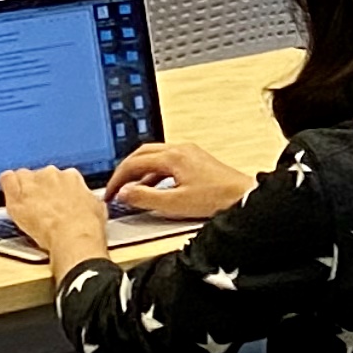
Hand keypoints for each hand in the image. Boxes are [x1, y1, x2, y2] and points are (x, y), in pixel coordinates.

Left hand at [0, 164, 112, 267]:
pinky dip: (7, 184)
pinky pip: (6, 179)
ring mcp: (33, 184)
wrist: (73, 236)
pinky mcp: (18, 196)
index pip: (59, 176)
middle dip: (39, 188)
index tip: (54, 200)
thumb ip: (85, 199)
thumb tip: (86, 204)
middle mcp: (52, 175)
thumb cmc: (86, 226)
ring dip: (22, 186)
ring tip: (24, 202)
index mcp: (72, 177)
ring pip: (22, 176)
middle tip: (40, 206)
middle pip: (39, 175)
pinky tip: (8, 192)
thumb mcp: (95, 207)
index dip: (55, 189)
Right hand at [104, 141, 251, 220]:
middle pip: (142, 153)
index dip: (117, 178)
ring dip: (139, 171)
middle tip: (114, 188)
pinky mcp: (195, 160)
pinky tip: (152, 189)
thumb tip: (124, 193)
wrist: (242, 197)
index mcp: (173, 156)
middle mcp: (181, 149)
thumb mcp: (173, 204)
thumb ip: (145, 198)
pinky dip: (153, 173)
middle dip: (125, 170)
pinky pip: (166, 162)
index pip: (134, 162)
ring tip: (130, 190)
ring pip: (155, 156)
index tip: (109, 193)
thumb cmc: (215, 199)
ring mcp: (189, 153)